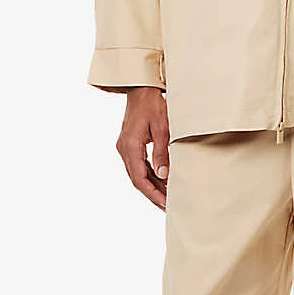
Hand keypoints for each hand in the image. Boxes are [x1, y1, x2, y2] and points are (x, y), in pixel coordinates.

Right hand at [116, 87, 169, 210]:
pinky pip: (139, 165)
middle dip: (153, 194)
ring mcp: (125, 147)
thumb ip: (162, 152)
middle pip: (137, 180)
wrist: (141, 87)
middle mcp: (124, 149)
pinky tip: (162, 181)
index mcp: (130, 146)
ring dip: (152, 186)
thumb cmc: (153, 104)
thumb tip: (163, 175)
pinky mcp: (130, 144)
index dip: (153, 194)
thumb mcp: (163, 128)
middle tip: (169, 206)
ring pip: (138, 174)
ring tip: (168, 197)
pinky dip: (151, 175)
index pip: (140, 179)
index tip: (166, 204)